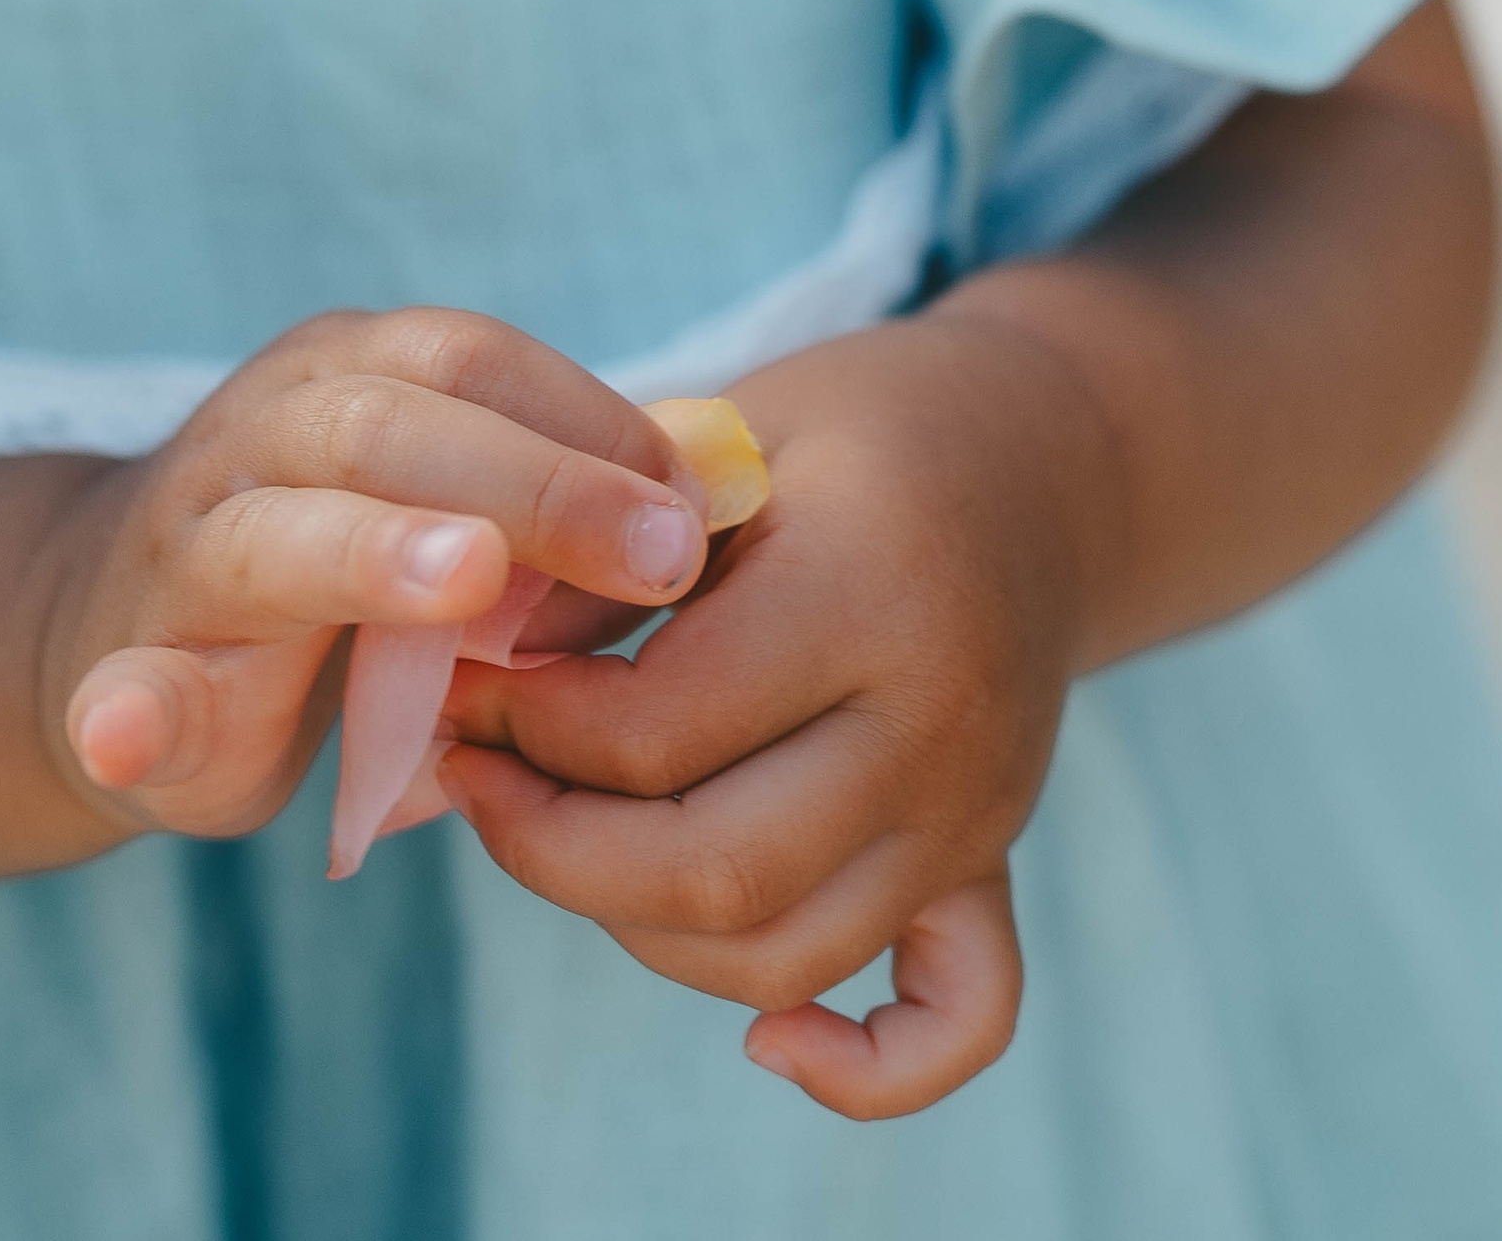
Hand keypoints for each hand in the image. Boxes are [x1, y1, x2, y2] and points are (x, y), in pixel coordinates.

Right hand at [36, 307, 715, 841]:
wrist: (118, 629)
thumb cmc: (341, 563)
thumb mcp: (450, 509)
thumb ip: (551, 503)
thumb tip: (713, 506)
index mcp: (348, 376)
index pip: (477, 363)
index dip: (595, 425)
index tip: (702, 507)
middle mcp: (261, 433)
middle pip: (390, 427)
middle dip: (533, 484)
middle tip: (657, 553)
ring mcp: (188, 548)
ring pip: (272, 536)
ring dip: (370, 555)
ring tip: (463, 582)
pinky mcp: (130, 674)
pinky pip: (124, 692)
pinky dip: (126, 713)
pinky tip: (126, 732)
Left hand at [438, 312, 1117, 1116]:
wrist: (1040, 459)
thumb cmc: (848, 436)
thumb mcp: (718, 435)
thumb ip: (604, 548)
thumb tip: (479, 656)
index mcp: (871, 593)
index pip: (658, 730)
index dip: (523, 722)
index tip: (462, 679)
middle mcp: (940, 726)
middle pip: (712, 873)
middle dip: (547, 845)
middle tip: (470, 773)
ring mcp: (976, 813)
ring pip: (783, 954)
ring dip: (632, 923)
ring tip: (552, 829)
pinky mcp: (989, 865)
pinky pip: (957, 1019)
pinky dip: (863, 1066)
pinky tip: (769, 1044)